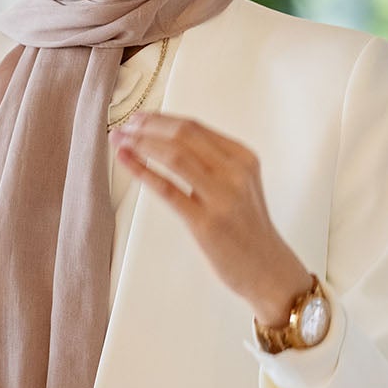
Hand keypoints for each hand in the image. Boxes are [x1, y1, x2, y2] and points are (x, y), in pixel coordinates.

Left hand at [111, 112, 312, 328]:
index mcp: (243, 158)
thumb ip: (213, 163)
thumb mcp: (239, 185)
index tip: (139, 118)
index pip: (195, 127)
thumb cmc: (247, 229)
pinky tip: (126, 161)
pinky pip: (168, 189)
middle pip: (183, 135)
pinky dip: (142, 170)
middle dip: (147, 126)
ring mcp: (222, 196)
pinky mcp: (206, 222)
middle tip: (124, 126)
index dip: (161, 119)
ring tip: (119, 141)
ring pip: (175, 155)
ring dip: (141, 143)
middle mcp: (235, 171)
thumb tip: (166, 141)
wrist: (268, 269)